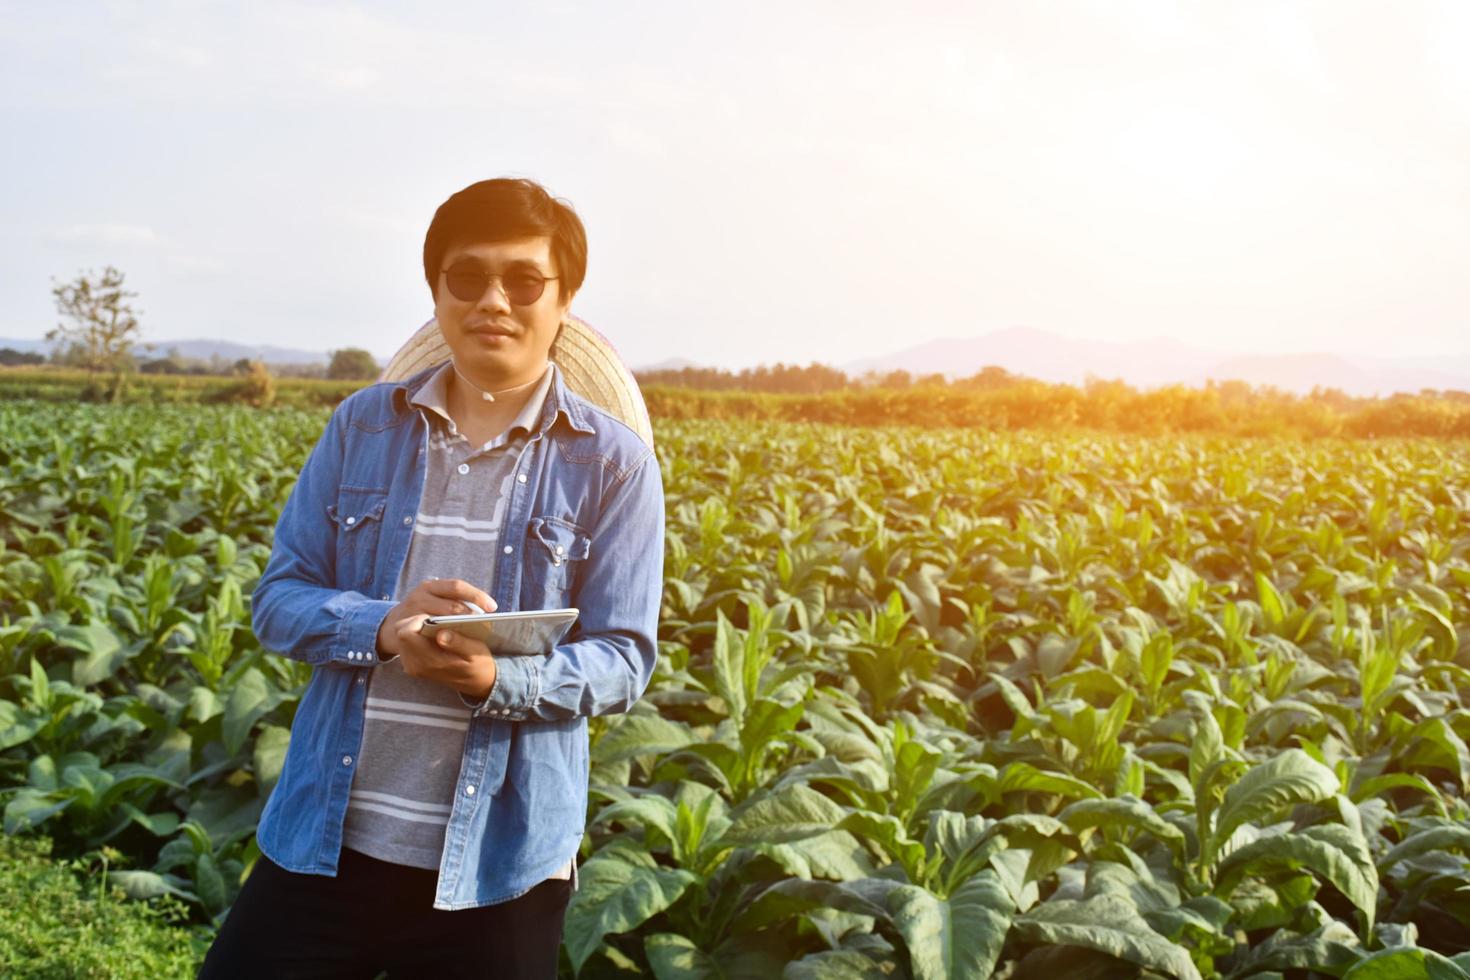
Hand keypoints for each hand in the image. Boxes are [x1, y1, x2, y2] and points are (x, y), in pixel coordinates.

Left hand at [375, 579, 498, 699]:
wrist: (475, 682)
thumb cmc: (478, 663)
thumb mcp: (476, 652)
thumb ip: (459, 643)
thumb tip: (441, 634)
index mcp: (430, 662)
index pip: (406, 633)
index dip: (418, 619)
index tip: (435, 617)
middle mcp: (416, 665)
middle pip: (400, 631)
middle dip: (415, 621)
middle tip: (435, 620)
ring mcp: (411, 665)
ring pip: (401, 635)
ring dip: (415, 627)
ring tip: (435, 626)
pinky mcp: (411, 663)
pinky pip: (405, 641)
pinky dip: (416, 634)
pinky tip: (432, 634)